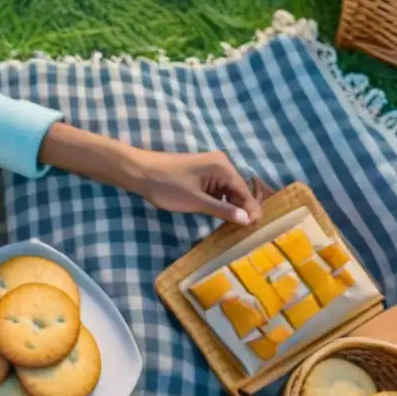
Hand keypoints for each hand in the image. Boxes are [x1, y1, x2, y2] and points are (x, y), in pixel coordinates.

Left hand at [121, 149, 262, 224]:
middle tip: (246, 232)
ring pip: (227, 190)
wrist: (139, 172)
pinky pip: (217, 188)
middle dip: (242, 209)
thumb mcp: (196, 202)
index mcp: (222, 167)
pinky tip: (220, 216)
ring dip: (230, 206)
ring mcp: (210, 167)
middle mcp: (220, 163)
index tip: (256, 228)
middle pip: (238, 190)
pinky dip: (219, 201)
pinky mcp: (200, 172)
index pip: (245, 191)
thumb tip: (248, 219)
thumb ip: (223, 210)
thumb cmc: (167, 186)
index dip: (251, 210)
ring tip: (235, 228)